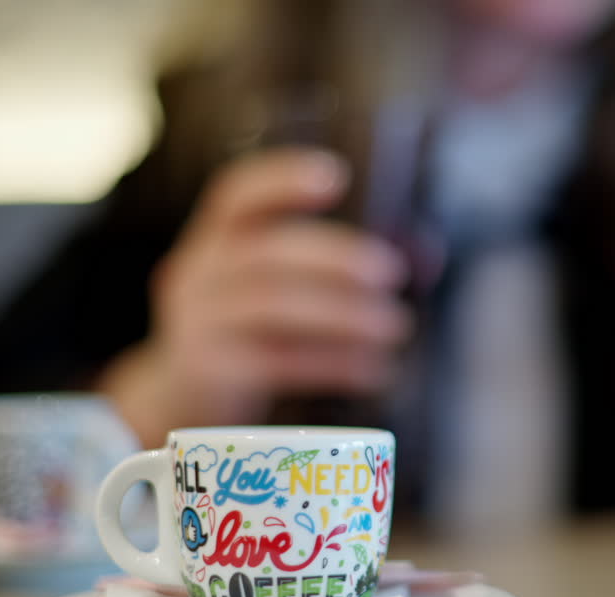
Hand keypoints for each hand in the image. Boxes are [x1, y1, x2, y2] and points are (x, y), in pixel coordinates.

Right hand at [97, 148, 410, 446]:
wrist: (185, 401)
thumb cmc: (251, 336)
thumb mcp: (279, 294)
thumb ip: (340, 272)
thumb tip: (429, 254)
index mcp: (213, 242)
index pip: (236, 195)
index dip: (281, 180)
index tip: (335, 177)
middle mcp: (196, 274)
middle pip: (265, 253)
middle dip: (334, 258)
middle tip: (392, 271)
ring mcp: (197, 323)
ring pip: (272, 307)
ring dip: (343, 315)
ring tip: (396, 326)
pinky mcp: (209, 372)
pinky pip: (277, 361)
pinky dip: (334, 364)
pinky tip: (376, 369)